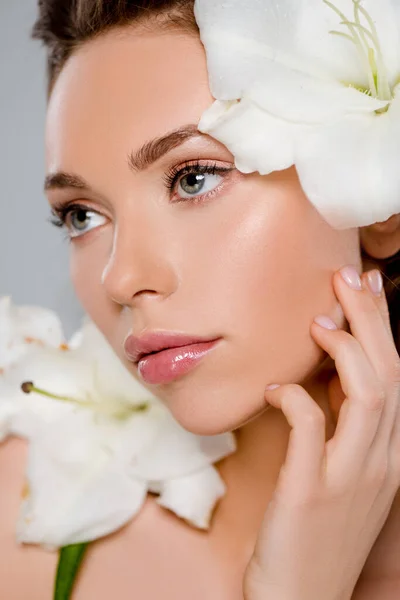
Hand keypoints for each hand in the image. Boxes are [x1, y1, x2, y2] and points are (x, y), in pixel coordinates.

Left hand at [243, 266, 399, 599]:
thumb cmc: (315, 532)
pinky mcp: (311, 493)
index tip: (367, 287)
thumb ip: (339, 428)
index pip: (396, 376)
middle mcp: (381, 461)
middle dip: (371, 320)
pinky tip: (276, 388)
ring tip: (319, 320)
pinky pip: (312, 432)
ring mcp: (349, 478)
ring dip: (347, 351)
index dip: (383, 327)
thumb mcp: (339, 475)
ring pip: (369, 397)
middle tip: (348, 276)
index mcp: (388, 454)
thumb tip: (319, 378)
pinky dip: (296, 400)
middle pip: (389, 374)